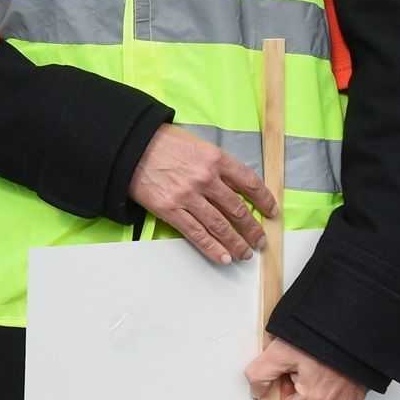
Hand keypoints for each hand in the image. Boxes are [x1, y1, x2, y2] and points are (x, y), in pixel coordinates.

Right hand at [127, 125, 276, 264]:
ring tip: (244, 253)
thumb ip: (215, 163)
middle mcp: (205, 178)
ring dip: (236, 243)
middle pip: (237, 209)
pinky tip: (223, 256)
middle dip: (253, 228)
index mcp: (215, 158)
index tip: (271, 211)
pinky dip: (212, 248)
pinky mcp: (170, 210)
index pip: (249, 182)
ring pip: (220, 226)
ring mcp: (188, 196)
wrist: (128, 148)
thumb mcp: (195, 144)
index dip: (264, 200)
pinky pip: (196, 234)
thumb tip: (232, 183)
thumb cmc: (159, 142)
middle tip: (260, 240)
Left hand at [245, 338, 367, 399]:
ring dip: (318, 380)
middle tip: (301, 363)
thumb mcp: (279, 352)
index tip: (286, 375)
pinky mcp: (362, 384)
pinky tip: (329, 359)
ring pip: (326, 395)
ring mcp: (353, 394)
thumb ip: (261, 375)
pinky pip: (342, 387)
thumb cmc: (321, 337)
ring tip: (315, 358)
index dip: (284, 394)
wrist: (353, 322)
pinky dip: (334, 376)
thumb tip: (257, 390)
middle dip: (301, 386)